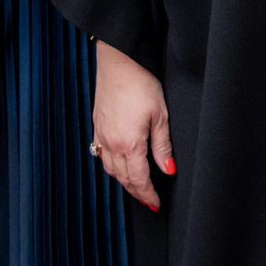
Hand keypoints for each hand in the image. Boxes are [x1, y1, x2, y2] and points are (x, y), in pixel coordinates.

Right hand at [93, 40, 172, 210]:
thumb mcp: (160, 115)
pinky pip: (101, 155)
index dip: (148, 194)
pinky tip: (118, 164)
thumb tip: (168, 170)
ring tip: (134, 187)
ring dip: (123, 181)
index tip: (155, 203)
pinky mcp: (97, 125)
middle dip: (136, 192)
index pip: (139, 179)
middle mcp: (111, 143)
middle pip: (123, 178)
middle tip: (147, 201)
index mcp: (130, 143)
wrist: (118, 61)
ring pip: (110, 169)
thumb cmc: (141, 83)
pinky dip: (111, 166)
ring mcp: (101, 134)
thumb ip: (162, 146)